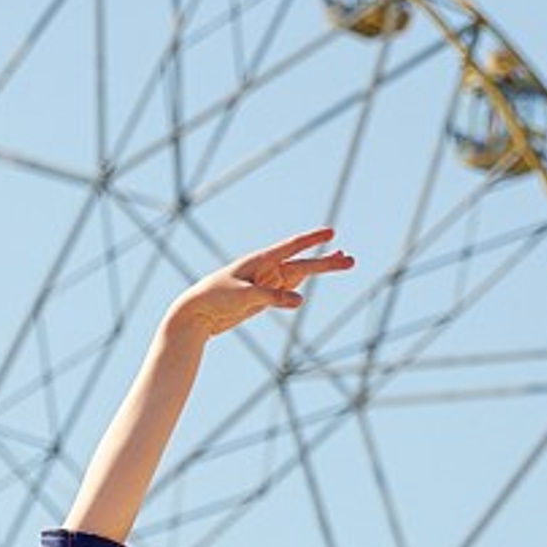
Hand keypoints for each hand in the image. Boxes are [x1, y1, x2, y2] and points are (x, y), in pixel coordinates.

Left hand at [169, 226, 354, 339]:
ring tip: (343, 262)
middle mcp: (265, 269)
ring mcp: (264, 283)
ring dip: (319, 270)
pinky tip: (308, 285)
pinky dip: (298, 288)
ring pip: (298, 275)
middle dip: (327, 262)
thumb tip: (301, 300)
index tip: (332, 232)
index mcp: (260, 260)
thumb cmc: (214, 297)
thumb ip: (271, 296)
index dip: (312, 239)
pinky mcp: (260, 298)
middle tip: (351, 260)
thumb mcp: (243, 296)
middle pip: (303, 264)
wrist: (195, 313)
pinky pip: (285, 291)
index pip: (292, 247)